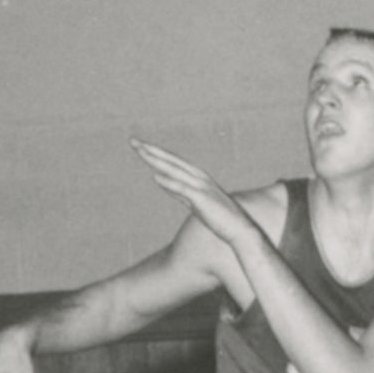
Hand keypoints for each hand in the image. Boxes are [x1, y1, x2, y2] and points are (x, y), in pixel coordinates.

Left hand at [133, 142, 262, 295]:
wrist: (240, 231)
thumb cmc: (218, 218)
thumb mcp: (193, 202)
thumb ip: (178, 191)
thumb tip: (160, 180)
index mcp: (197, 177)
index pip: (172, 162)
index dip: (155, 153)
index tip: (139, 146)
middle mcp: (199, 178)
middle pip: (171, 161)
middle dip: (152, 151)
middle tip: (133, 142)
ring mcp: (201, 188)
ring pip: (175, 171)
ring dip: (158, 161)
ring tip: (141, 152)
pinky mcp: (203, 200)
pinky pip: (184, 190)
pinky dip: (170, 183)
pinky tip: (156, 178)